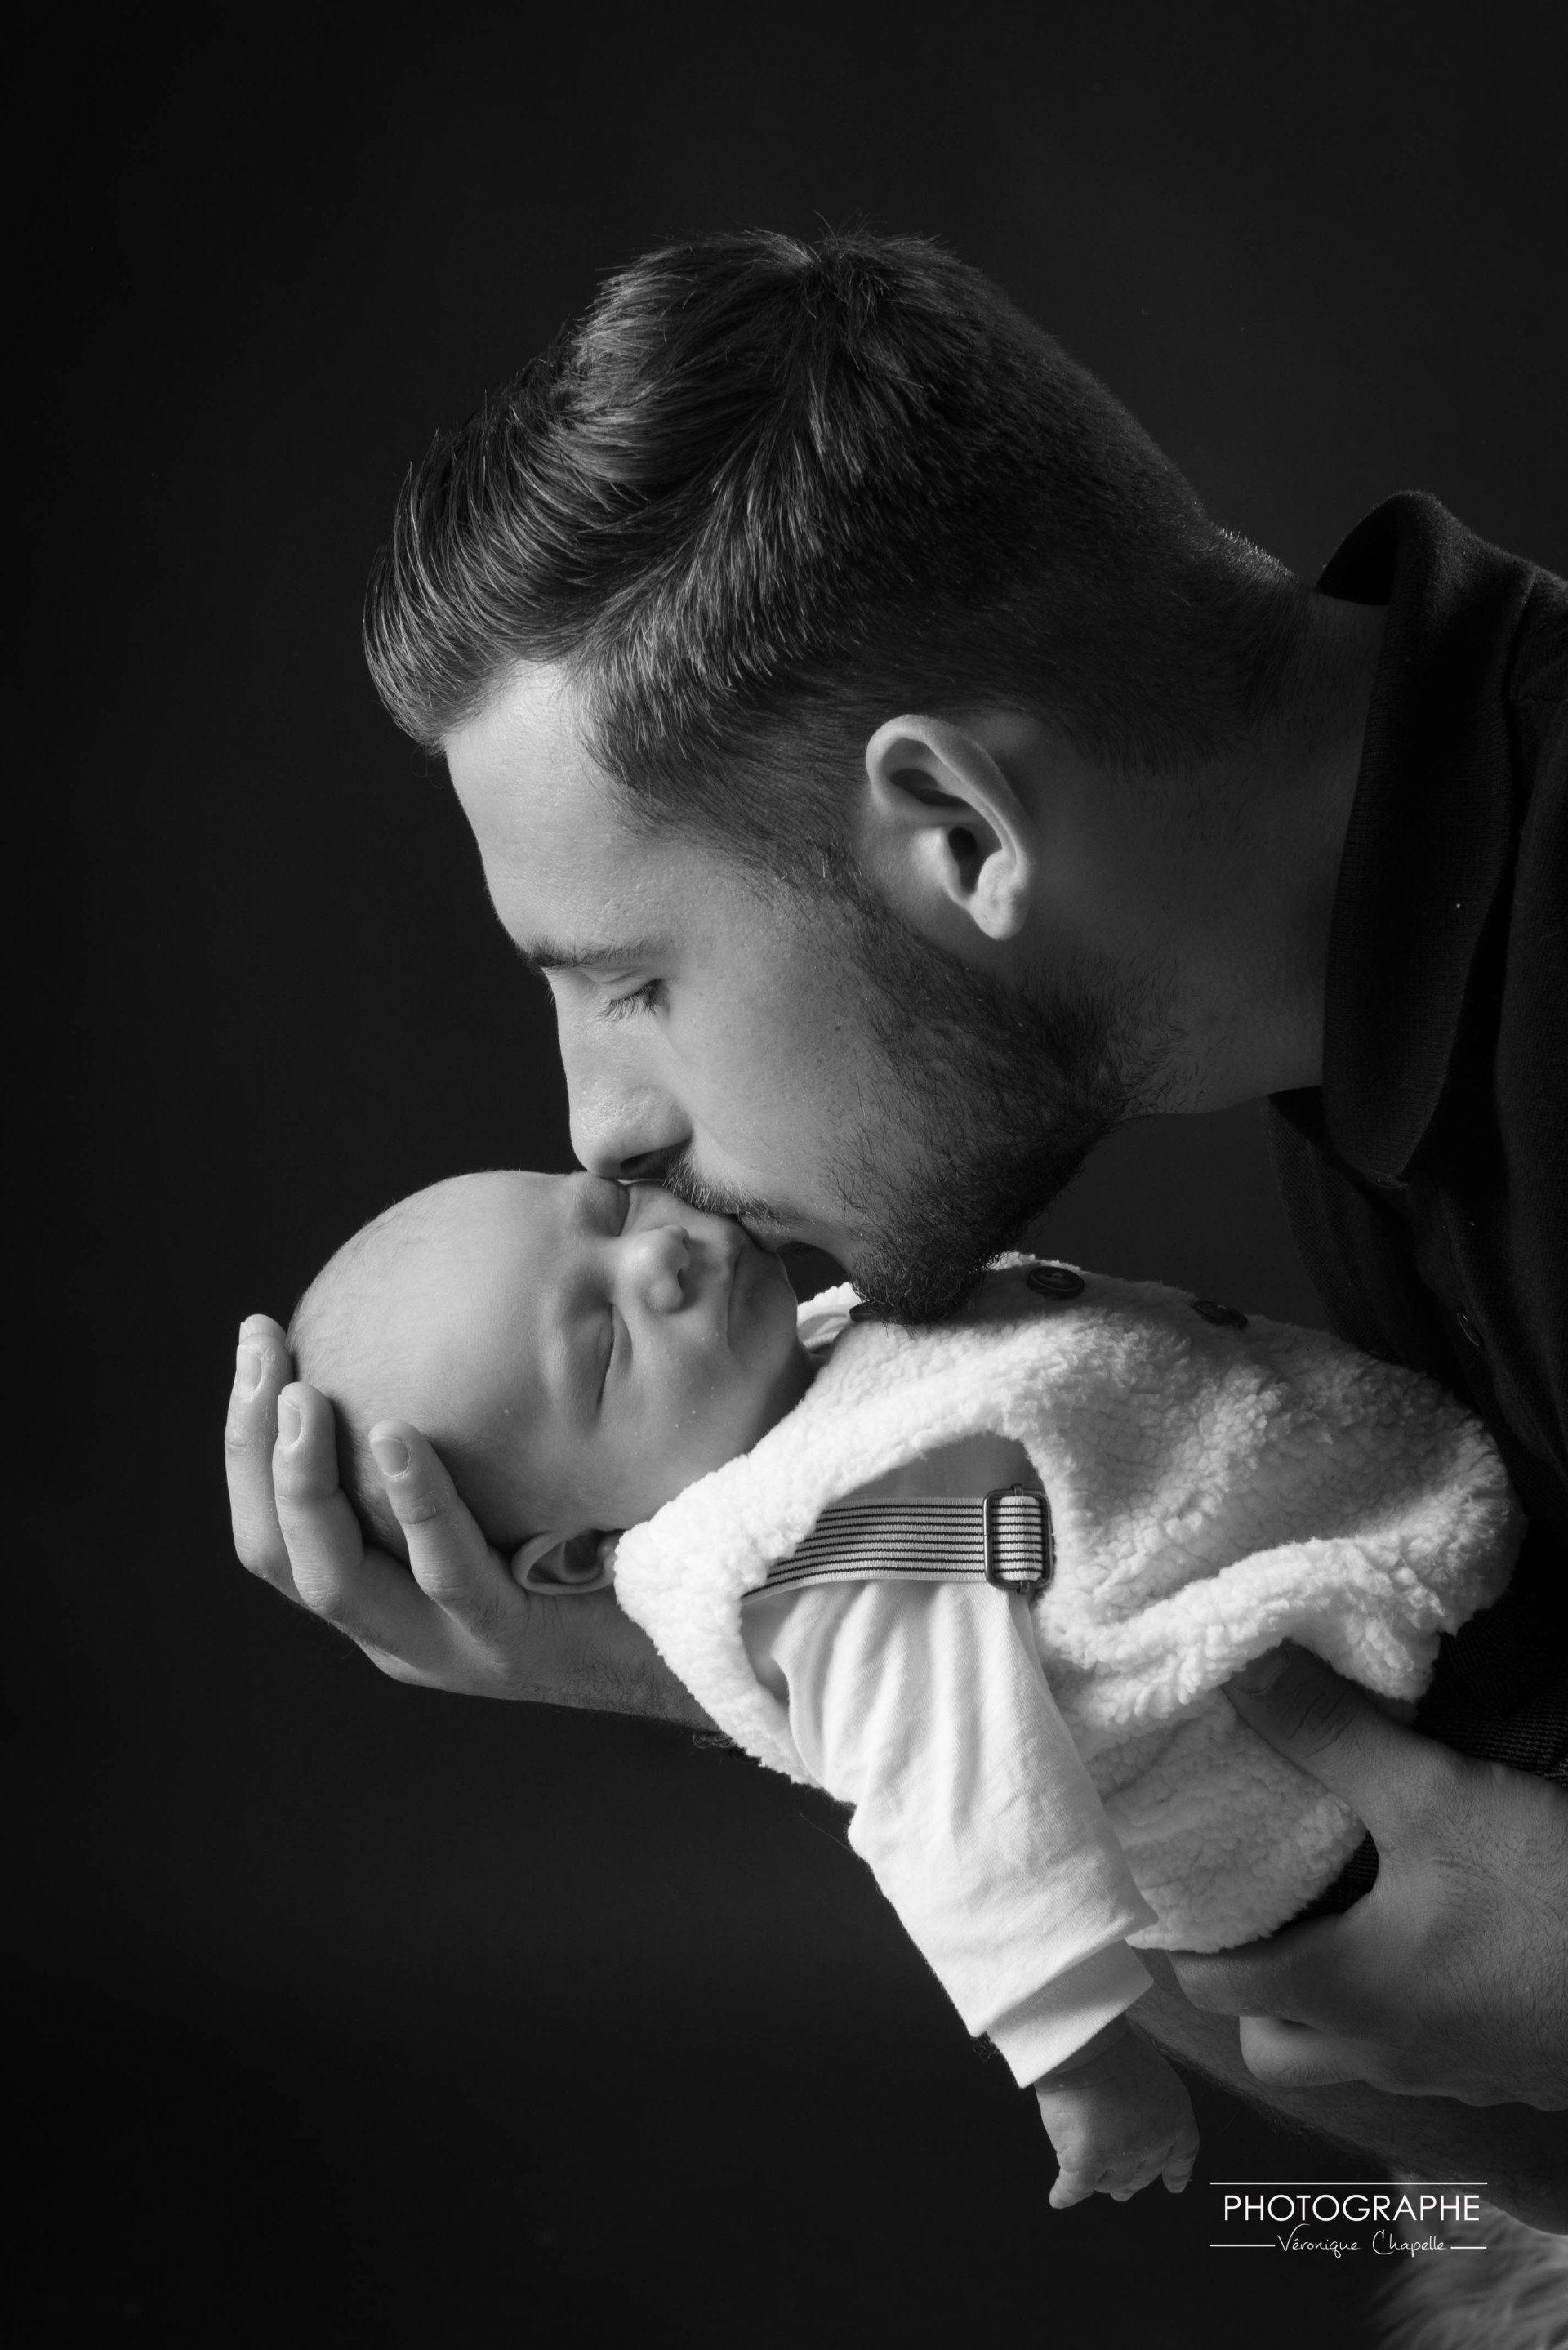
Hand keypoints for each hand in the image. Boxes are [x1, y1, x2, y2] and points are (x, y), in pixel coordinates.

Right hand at [224, 1315, 707, 1721]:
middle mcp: (394, 1631)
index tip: (258, 1344)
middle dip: (253, 1447)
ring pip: (333, 1576)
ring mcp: (447, 1645)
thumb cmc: (609, 1553)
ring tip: (303, 1397)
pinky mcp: (511, 1642)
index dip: (247, 1440)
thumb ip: (469, 1439)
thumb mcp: (514, 1494)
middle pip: (275, 1551)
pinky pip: (446, 1571)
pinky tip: (399, 1438)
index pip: (270, 1528)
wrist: (698, 1650)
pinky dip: (415, 1503)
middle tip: (263, 1353)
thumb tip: (449, 1305)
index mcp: (382, 1596)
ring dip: (306, 1481)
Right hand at [1034, 2023, 1198, 2208]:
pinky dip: (1066, 2193)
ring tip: (1091, 2181)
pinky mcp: (1086, 2161)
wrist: (1088, 2046)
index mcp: (1174, 2116)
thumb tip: (1134, 2108)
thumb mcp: (1151, 2071)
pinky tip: (1059, 2199)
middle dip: (1132, 2182)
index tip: (1175, 2186)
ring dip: (1100, 2182)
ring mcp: (1120, 2155)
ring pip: (1110, 2181)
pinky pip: (1075, 2186)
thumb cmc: (1116, 2045)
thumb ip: (1150, 2101)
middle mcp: (1152, 2142)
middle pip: (1144, 2173)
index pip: (1182, 2153)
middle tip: (1122, 2190)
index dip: (1177, 2172)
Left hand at [1172, 1644, 1567, 2108]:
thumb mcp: (1436, 1797)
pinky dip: (1398, 2012)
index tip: (1158, 1878)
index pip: (1212, 1983)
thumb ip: (1332, 1735)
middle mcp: (1381, 2051)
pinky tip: (1423, 1943)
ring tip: (1328, 1915)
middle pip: (1270, 2043)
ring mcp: (1448, 2075)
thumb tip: (1237, 1671)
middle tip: (1245, 1901)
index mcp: (1341, 1992)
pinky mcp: (1506, 2071)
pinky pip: (1420, 2057)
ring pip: (1346, 2057)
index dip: (1174, 1935)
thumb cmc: (1550, 1902)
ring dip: (1322, 2004)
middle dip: (1245, 1987)